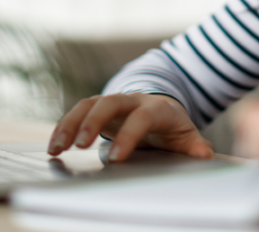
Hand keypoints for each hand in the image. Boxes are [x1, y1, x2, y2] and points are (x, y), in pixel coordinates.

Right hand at [48, 93, 213, 162]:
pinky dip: (63, 127)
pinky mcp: (97, 107)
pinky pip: (77, 112)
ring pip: (88, 105)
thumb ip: (194, 145)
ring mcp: (112, 102)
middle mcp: (131, 100)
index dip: (129, 136)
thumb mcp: (186, 135)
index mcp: (155, 108)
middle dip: (92, 122)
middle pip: (109, 103)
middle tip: (79, 146)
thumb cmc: (171, 126)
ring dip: (70, 124)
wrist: (160, 106)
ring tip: (57, 148)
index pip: (141, 118)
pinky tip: (54, 145)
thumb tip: (204, 153)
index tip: (117, 158)